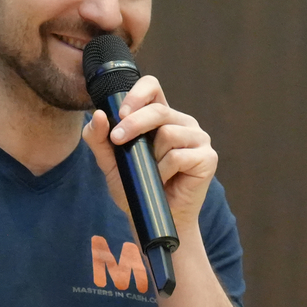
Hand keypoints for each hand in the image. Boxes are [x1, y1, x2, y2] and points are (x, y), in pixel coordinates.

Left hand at [80, 75, 216, 237]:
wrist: (154, 219)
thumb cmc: (136, 187)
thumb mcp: (110, 163)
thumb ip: (99, 139)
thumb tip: (98, 115)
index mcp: (162, 116)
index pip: (152, 87)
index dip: (136, 94)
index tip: (120, 113)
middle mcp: (182, 122)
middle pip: (158, 110)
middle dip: (134, 124)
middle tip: (118, 140)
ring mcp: (198, 139)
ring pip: (169, 133)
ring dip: (152, 157)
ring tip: (152, 173)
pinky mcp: (208, 158)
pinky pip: (179, 156)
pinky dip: (164, 171)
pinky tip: (164, 181)